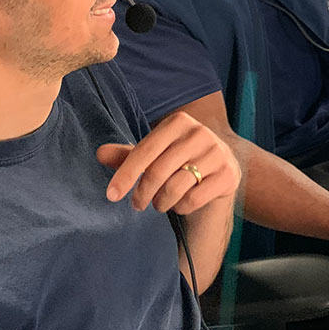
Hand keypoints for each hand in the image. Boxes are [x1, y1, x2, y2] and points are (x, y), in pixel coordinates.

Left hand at [97, 110, 240, 214]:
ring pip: (176, 187)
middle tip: (137, 204)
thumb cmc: (179, 162)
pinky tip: (181, 203)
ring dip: (161, 202)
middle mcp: (200, 133)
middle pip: (159, 171)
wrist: (219, 171)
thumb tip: (100, 153)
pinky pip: (194, 198)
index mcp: (179, 122)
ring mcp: (217, 153)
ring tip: (160, 203)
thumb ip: (127, 155)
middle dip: (142, 193)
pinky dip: (182, 206)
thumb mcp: (153, 156)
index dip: (126, 174)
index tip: (112, 195)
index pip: (145, 150)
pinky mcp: (228, 174)